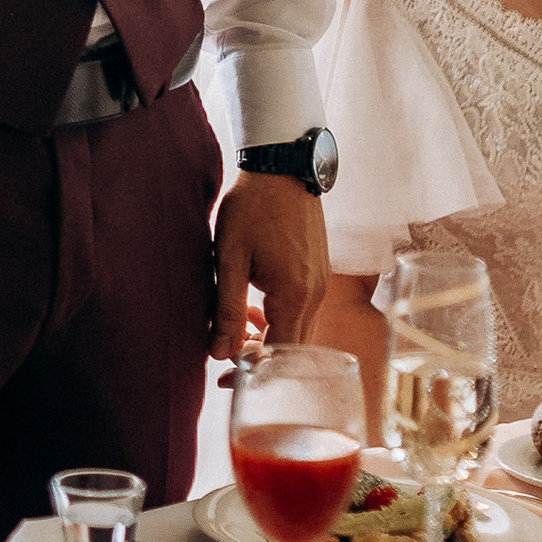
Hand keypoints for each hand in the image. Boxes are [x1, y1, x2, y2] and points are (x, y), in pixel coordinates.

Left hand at [211, 174, 328, 365]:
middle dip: (259, 359)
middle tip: (224, 360)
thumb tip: (220, 353)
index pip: (278, 354)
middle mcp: (315, 294)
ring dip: (269, 337)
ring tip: (237, 327)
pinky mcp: (318, 271)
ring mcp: (320, 282)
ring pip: (298, 329)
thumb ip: (227, 309)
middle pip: (292, 348)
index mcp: (294, 294)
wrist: (282, 164)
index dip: (251, 371)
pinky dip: (280, 317)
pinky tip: (256, 305)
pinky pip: (302, 309)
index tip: (223, 378)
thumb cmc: (252, 206)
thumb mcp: (230, 258)